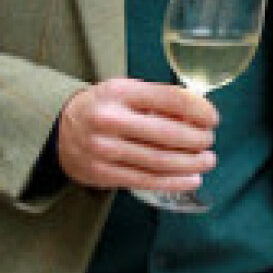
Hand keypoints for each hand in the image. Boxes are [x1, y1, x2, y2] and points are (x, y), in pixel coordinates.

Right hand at [56, 77, 217, 191]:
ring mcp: (104, 149)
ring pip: (159, 161)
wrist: (59, 130)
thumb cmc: (103, 107)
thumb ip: (159, 100)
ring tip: (207, 161)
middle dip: (196, 140)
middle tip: (210, 141)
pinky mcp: (102, 173)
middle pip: (166, 133)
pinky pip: (146, 180)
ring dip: (190, 163)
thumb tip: (199, 114)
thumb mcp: (126, 91)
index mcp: (120, 92)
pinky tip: (191, 179)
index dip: (198, 110)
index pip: (169, 98)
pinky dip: (173, 181)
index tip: (213, 118)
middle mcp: (110, 120)